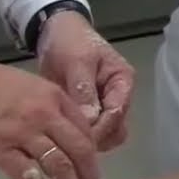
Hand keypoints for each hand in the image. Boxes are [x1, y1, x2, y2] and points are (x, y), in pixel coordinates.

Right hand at [0, 55, 102, 178]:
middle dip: (91, 178)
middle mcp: (45, 116)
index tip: (94, 174)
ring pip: (58, 167)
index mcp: (56, 98)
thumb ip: (55, 109)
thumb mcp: (34, 87)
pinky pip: (27, 178)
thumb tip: (73, 136)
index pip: (86, 131)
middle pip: (79, 150)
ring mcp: (23, 134)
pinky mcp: (0, 151)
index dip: (93, 156)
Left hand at [37, 11, 134, 150]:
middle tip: (69, 144)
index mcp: (122, 81)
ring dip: (87, 141)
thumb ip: (85, 90)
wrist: (55, 34)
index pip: (117, 112)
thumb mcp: (78, 61)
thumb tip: (90, 120)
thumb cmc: (71, 43)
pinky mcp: (87, 111)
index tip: (79, 139)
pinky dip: (77, 137)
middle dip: (96, 138)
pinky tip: (60, 137)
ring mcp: (103, 105)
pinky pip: (88, 131)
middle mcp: (117, 97)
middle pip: (115, 128)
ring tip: (64, 142)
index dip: (100, 127)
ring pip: (104, 134)